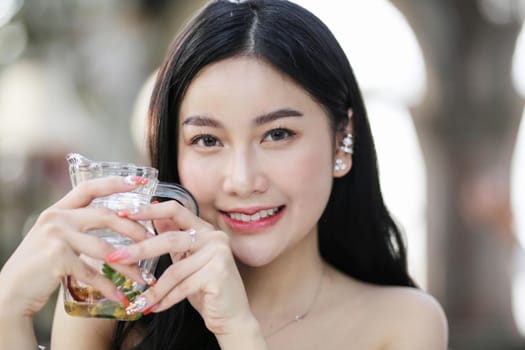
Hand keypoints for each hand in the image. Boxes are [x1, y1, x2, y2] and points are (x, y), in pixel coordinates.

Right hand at [0, 176, 150, 317]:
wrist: (10, 291)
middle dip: (134, 229)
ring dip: (128, 265)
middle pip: (106, 216)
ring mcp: (56, 236)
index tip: (141, 181)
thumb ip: (79, 226)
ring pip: (105, 248)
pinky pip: (92, 272)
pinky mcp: (57, 258)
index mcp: (59, 209)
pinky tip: (120, 296)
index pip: (90, 187)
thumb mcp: (56, 237)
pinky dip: (109, 287)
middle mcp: (56, 218)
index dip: (116, 182)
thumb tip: (119, 221)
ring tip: (144, 277)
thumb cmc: (39, 266)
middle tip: (153, 241)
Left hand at [108, 201, 257, 336]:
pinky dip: (165, 300)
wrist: (232, 315)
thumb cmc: (207, 288)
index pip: (176, 209)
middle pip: (170, 239)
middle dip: (139, 250)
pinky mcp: (218, 273)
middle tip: (113, 257)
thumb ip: (173, 238)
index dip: (149, 210)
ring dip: (153, 289)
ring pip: (175, 270)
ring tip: (137, 301)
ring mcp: (219, 254)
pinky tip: (154, 308)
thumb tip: (153, 216)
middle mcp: (215, 237)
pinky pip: (182, 287)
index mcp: (206, 229)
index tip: (124, 212)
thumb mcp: (187, 260)